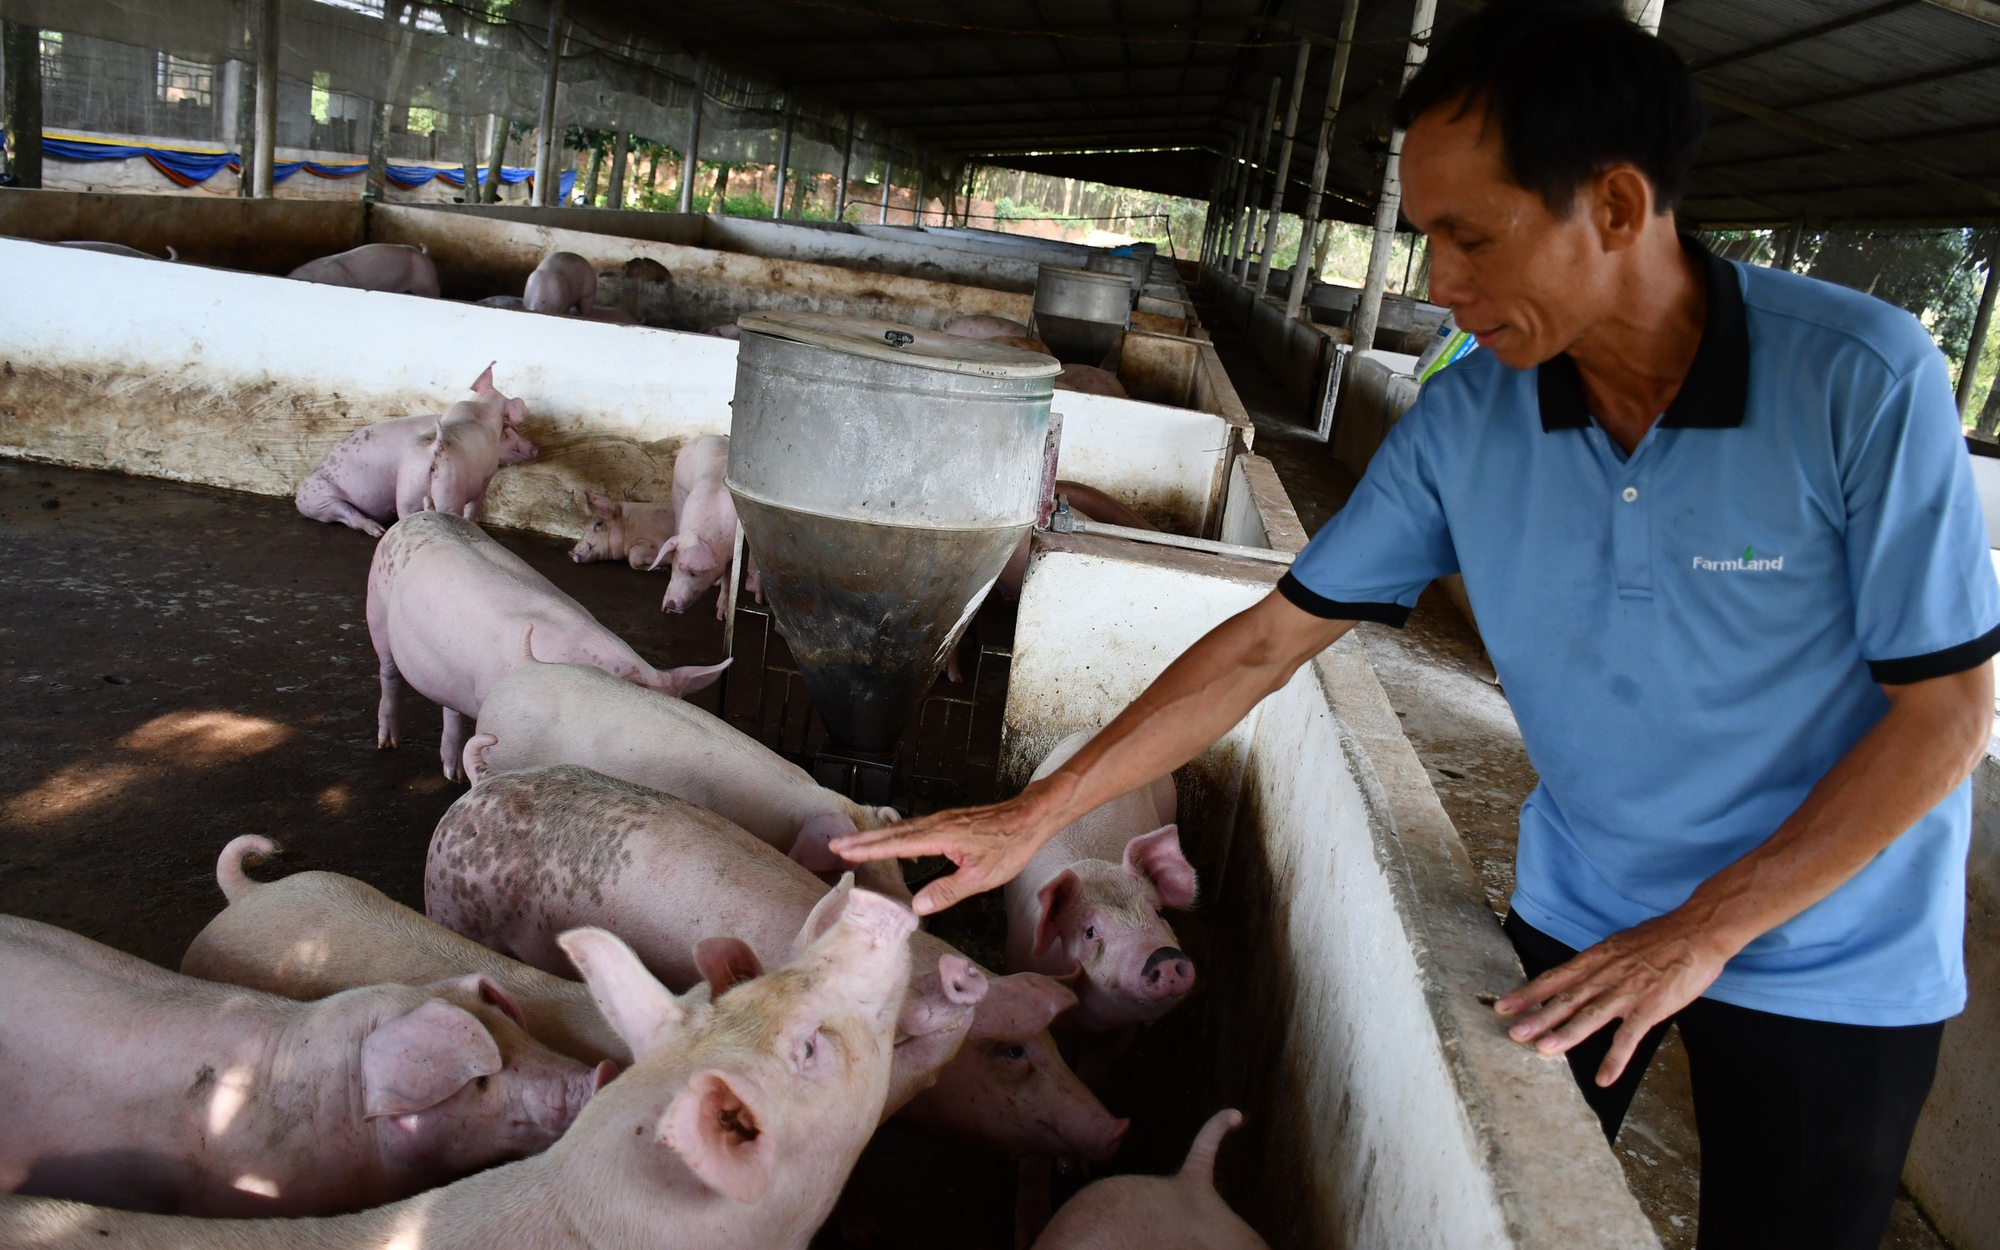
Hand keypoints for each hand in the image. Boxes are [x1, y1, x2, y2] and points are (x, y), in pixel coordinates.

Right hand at [830, 791, 1056, 915]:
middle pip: (892, 833)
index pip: (896, 845)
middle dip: (862, 840)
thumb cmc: (1009, 846)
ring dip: (876, 836)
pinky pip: (913, 827)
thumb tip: (917, 907)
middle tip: (835, 845)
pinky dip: (894, 833)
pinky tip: (892, 840)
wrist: (1029, 818)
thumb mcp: (981, 876)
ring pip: (901, 828)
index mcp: (939, 837)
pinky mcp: (948, 821)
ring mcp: (941, 820)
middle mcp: (935, 824)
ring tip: (854, 843)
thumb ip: (947, 891)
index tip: (844, 851)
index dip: (869, 850)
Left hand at [1494, 908, 1737, 1085]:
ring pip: (1591, 1014)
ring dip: (1566, 1034)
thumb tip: (1578, 975)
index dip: (1528, 993)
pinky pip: (1630, 1036)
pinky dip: (1616, 1058)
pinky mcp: (1652, 1006)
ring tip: (1543, 1051)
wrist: (1697, 931)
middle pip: (1566, 997)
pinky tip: (1605, 1078)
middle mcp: (1606, 974)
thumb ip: (1598, 963)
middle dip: (1537, 1016)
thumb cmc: (1660, 938)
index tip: (1503, 1006)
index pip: (1555, 977)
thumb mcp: (1619, 945)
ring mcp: (1628, 991)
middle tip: (1513, 1033)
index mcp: (1597, 959)